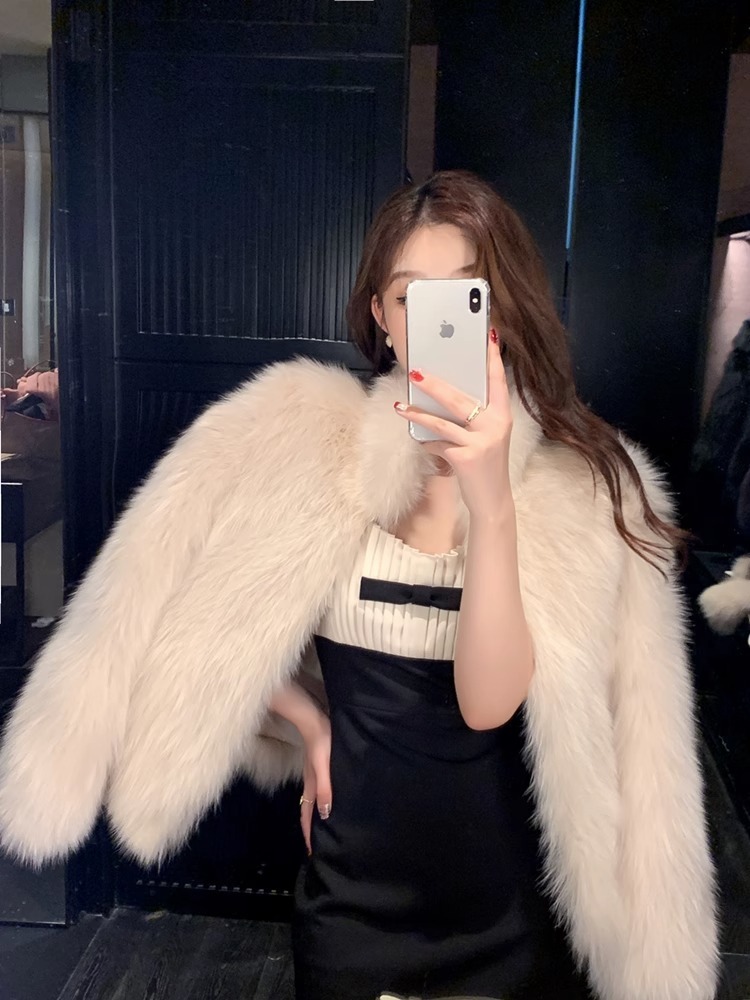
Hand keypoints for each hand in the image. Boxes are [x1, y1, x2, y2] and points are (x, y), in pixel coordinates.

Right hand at [299, 712, 331, 855]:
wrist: (314, 720)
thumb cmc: (321, 743)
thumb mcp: (324, 767)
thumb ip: (324, 788)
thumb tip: (325, 814)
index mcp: (311, 787)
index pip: (307, 816)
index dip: (309, 835)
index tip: (312, 853)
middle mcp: (310, 784)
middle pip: (309, 811)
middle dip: (312, 829)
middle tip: (321, 844)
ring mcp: (313, 775)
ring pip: (314, 801)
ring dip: (317, 815)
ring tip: (326, 827)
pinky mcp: (318, 766)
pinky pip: (319, 789)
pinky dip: (322, 800)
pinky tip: (330, 798)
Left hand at [393, 330, 513, 519]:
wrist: (492, 499)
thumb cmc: (486, 463)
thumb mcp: (487, 436)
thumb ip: (474, 416)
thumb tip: (444, 394)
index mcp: (503, 415)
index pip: (498, 379)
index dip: (492, 357)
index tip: (486, 335)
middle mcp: (495, 425)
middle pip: (461, 398)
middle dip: (435, 384)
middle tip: (415, 372)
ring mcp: (481, 442)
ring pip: (443, 421)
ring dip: (419, 413)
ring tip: (401, 406)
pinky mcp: (466, 458)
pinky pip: (438, 444)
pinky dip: (427, 443)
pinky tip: (420, 441)